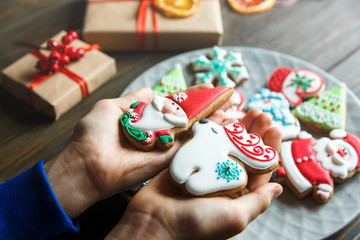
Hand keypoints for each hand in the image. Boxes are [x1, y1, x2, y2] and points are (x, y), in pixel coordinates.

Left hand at [44, 84, 232, 218]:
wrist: (87, 165)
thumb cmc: (94, 134)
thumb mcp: (111, 107)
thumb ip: (134, 98)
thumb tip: (152, 90)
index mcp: (144, 119)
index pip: (172, 105)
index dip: (189, 97)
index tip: (207, 88)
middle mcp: (157, 132)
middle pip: (187, 118)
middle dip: (205, 107)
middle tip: (225, 97)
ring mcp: (164, 146)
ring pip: (192, 131)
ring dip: (211, 120)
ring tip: (230, 108)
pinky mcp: (167, 160)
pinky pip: (190, 146)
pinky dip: (206, 135)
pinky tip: (223, 123)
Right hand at [106, 109, 282, 239]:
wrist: (154, 221)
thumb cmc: (196, 224)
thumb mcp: (234, 216)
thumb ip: (257, 202)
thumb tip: (279, 188)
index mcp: (237, 194)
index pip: (259, 168)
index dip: (269, 148)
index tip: (275, 128)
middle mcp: (223, 180)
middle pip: (244, 152)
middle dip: (254, 133)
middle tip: (261, 114)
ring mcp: (205, 168)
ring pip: (225, 143)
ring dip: (236, 127)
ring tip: (246, 110)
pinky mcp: (188, 160)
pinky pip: (204, 140)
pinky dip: (212, 128)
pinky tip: (222, 116)